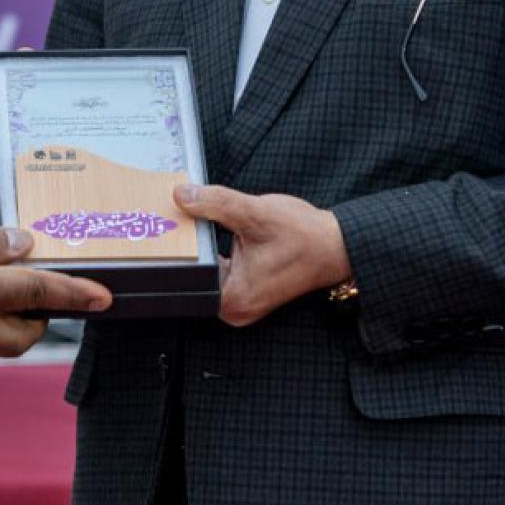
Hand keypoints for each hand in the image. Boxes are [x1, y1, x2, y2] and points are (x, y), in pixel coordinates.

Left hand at [173, 184, 351, 326]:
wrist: (335, 246)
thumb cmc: (303, 236)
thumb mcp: (255, 213)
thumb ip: (215, 203)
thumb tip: (182, 195)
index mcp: (231, 298)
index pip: (186, 271)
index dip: (178, 242)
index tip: (168, 218)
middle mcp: (233, 309)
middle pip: (193, 271)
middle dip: (190, 241)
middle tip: (184, 213)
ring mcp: (239, 303)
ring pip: (205, 269)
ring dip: (203, 244)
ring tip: (204, 220)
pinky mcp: (245, 292)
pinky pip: (218, 269)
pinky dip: (215, 250)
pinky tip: (220, 230)